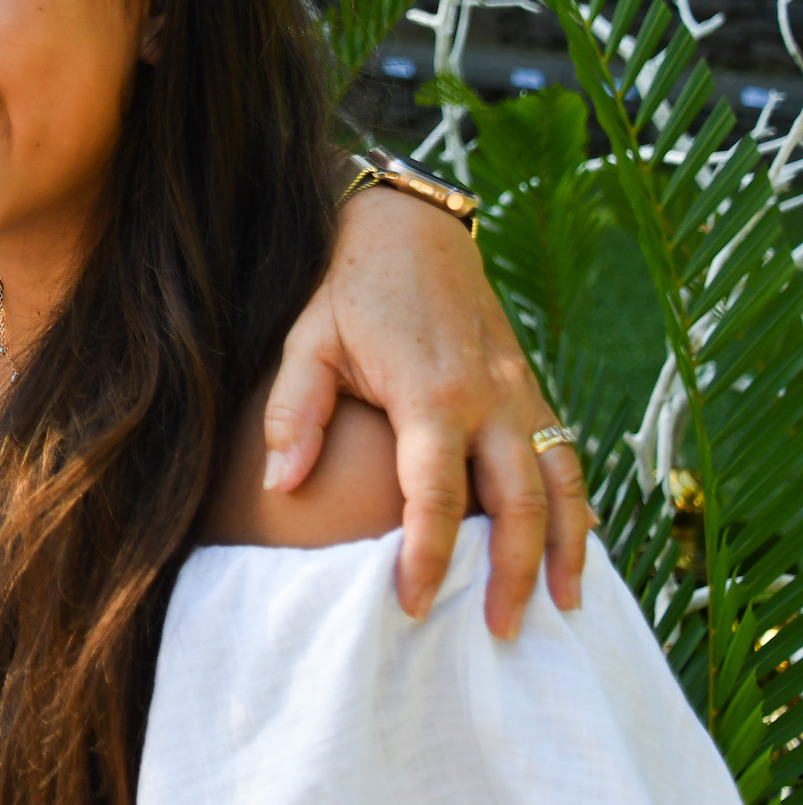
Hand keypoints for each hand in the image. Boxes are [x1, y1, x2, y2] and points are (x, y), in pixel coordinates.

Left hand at [262, 186, 590, 637]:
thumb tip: (280, 484)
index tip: (411, 603)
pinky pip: (565, 454)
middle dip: (515, 573)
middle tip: (500, 632)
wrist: (408, 225)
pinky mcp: (529, 386)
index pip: (436, 497)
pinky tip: (576, 542)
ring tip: (566, 606)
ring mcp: (519, 392)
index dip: (426, 556)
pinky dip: (576, 503)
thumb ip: (294, 411)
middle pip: (518, 503)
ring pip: (561, 482)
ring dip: (568, 547)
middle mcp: (490, 399)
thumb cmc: (348, 286)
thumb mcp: (306, 338)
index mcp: (432, 394)